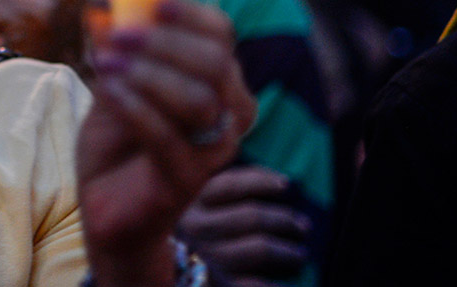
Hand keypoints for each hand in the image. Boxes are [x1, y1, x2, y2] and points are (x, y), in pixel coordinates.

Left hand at [76, 0, 256, 286]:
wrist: (106, 204)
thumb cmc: (116, 139)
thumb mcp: (116, 83)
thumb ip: (121, 51)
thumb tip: (109, 8)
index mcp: (217, 79)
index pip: (221, 34)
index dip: (190, 15)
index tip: (153, 5)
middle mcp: (228, 112)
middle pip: (215, 63)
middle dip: (163, 43)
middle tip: (118, 34)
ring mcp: (215, 150)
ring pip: (199, 100)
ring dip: (147, 74)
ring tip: (104, 63)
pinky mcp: (189, 180)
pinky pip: (168, 136)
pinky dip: (134, 107)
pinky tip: (107, 91)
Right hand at [178, 166, 310, 286]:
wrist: (153, 276)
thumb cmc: (180, 238)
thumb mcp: (188, 207)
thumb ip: (216, 190)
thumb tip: (268, 180)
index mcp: (188, 202)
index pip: (230, 184)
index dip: (262, 181)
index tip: (286, 184)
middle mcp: (193, 227)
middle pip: (250, 216)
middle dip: (284, 220)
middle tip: (303, 226)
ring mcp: (203, 258)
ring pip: (257, 248)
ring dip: (286, 251)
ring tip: (299, 254)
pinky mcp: (210, 283)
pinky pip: (250, 286)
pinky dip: (270, 286)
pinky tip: (282, 286)